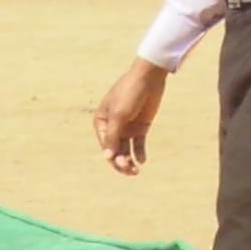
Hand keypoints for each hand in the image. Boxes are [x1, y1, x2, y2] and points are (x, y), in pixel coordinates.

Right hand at [94, 59, 166, 173]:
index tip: (121, 163)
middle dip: (121, 162)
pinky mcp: (140, 127)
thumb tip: (107, 158)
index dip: (112, 157)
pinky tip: (142, 161)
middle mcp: (112, 127)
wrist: (149, 77)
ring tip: (136, 171)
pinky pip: (138, 145)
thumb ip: (112, 137)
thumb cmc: (129, 93)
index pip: (105, 146)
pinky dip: (139, 153)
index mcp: (101, 122)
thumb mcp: (119, 115)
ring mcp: (126, 127)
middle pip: (115, 150)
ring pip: (125, 150)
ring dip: (129, 161)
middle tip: (131, 171)